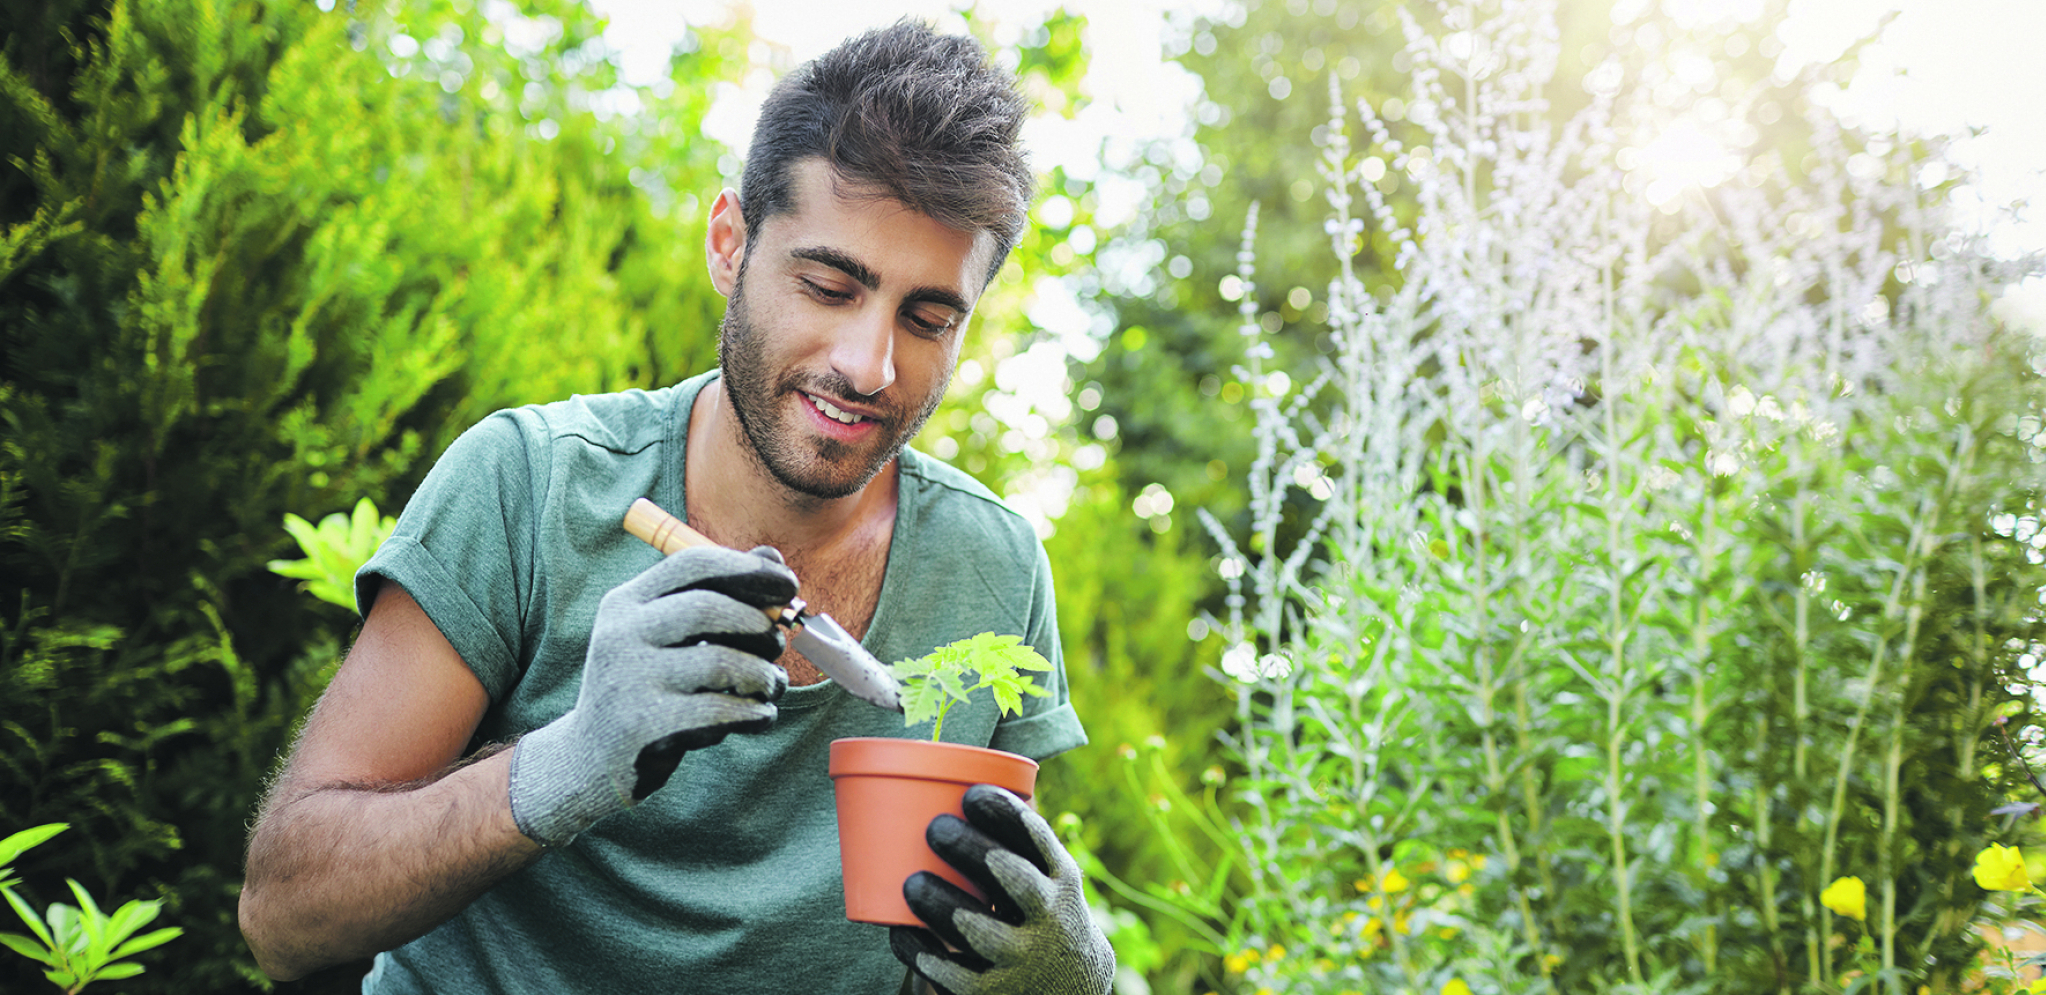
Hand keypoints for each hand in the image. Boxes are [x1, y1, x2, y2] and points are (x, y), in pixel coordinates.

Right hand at [507, 545, 796, 846]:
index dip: (748, 569)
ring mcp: (629, 681)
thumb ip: (717, 595)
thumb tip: (773, 556)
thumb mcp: (667, 636)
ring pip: (719, 662)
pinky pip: (720, 710)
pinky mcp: (645, 726)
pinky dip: (754, 712)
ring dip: (762, 674)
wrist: (590, 760)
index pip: (692, 564)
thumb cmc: (646, 687)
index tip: (789, 584)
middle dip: (757, 624)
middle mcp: (620, 634)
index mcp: (626, 603)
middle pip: (706, 607)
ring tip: (771, 686)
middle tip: (777, 644)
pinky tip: (760, 715)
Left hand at [891, 785, 1115, 994]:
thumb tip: (955, 773)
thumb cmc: (1039, 910)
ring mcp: (1023, 958)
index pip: (1037, 839)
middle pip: (1012, 879)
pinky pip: (952, 974)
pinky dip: (923, 951)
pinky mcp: (994, 992)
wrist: (1071, 987)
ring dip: (942, 902)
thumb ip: (1014, 839)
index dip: (1004, 813)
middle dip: (972, 850)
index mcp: (1061, 880)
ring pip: (978, 928)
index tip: (970, 794)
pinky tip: (901, 931)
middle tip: (936, 829)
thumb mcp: (1047, 876)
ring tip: (913, 883)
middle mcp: (1049, 919)